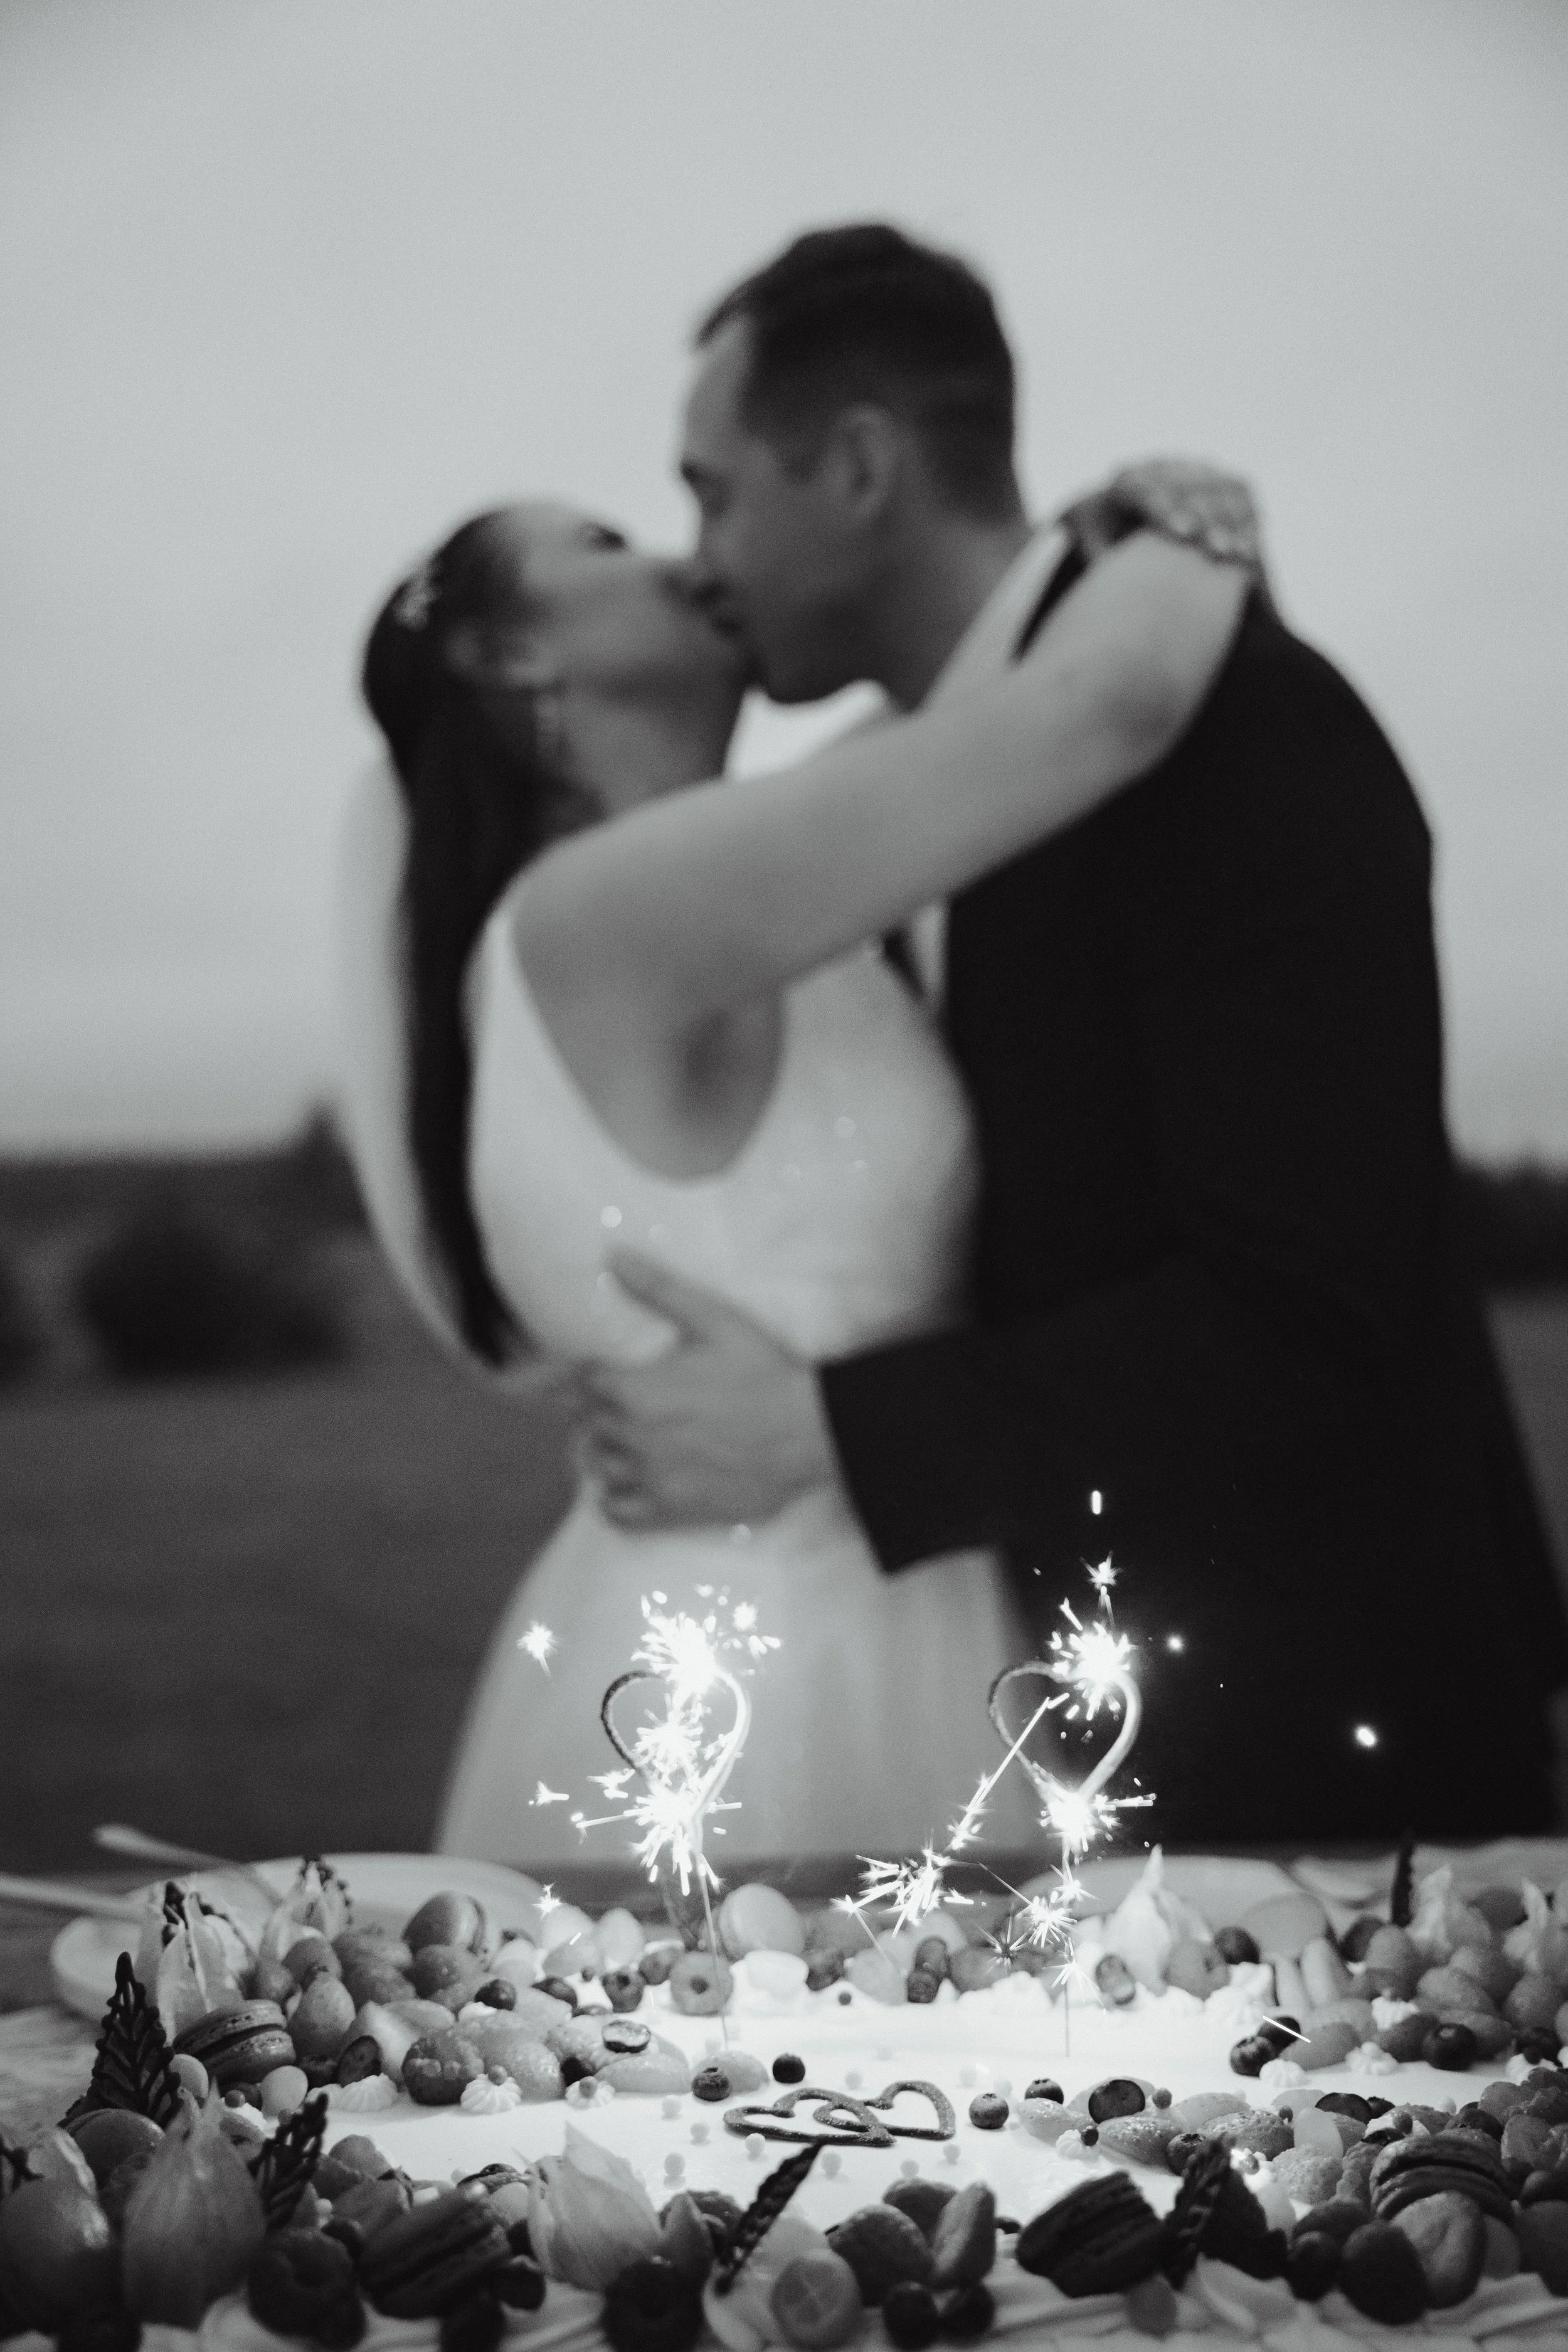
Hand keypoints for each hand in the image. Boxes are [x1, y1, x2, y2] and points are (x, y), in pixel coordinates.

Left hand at [574, 1250, 841, 1528]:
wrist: (809, 1432)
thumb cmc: (763, 1372)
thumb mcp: (713, 1320)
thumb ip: (658, 1289)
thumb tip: (613, 1256)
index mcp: (634, 1389)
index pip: (584, 1380)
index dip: (596, 1373)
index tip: (611, 1372)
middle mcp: (632, 1436)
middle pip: (590, 1423)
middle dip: (607, 1411)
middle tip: (640, 1402)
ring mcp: (649, 1477)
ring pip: (600, 1466)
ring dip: (612, 1452)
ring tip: (641, 1440)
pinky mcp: (669, 1510)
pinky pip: (617, 1512)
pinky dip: (617, 1499)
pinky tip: (637, 1482)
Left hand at [1062, 457, 1263, 573]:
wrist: (1137, 543)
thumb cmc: (1112, 561)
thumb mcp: (1100, 560)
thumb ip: (1103, 560)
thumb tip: (1104, 573)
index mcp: (1125, 484)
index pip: (1143, 485)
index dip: (1164, 506)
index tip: (1182, 534)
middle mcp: (1160, 469)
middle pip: (1184, 483)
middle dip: (1203, 515)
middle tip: (1215, 549)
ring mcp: (1191, 471)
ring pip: (1215, 486)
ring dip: (1228, 520)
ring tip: (1235, 555)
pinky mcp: (1218, 481)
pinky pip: (1237, 493)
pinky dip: (1245, 519)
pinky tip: (1248, 549)